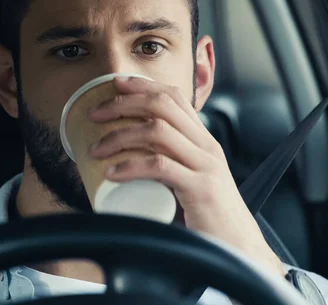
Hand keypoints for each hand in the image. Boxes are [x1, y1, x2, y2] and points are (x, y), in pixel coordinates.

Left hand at [87, 76, 285, 276]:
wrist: (238, 249)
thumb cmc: (206, 217)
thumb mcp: (186, 181)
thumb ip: (165, 168)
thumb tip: (123, 162)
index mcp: (203, 141)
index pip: (174, 98)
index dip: (143, 86)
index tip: (115, 84)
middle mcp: (206, 147)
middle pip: (162, 107)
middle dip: (123, 104)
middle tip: (95, 115)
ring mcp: (205, 166)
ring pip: (157, 132)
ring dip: (120, 135)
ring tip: (95, 149)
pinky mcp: (200, 189)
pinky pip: (160, 166)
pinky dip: (131, 166)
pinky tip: (111, 174)